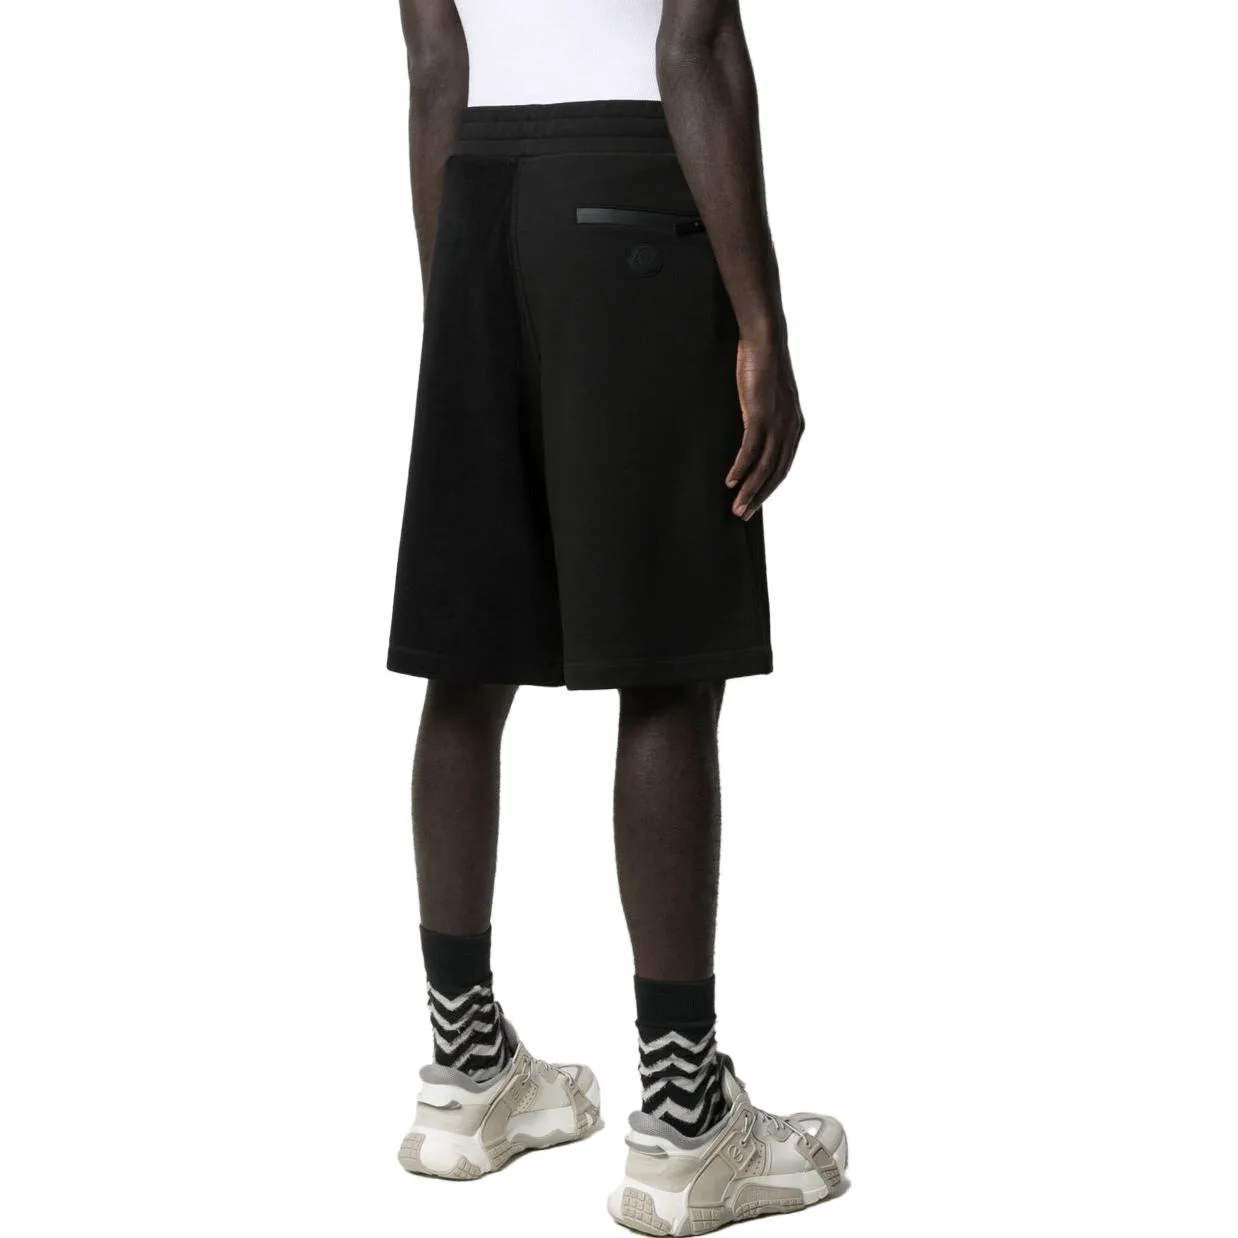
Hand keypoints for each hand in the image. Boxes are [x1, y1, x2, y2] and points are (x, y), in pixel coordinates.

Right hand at [726, 338, 804, 520]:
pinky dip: (741, 468)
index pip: (783, 467)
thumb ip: (765, 418)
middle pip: (776, 473)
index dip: (768, 488)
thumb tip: (752, 431)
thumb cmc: (763, 367)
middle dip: (759, 497)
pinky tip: (730, 482)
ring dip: (750, 490)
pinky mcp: (761, 416)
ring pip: (765, 467)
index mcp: (795, 427)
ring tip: (737, 508)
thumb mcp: (768, 398)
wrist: (766, 342)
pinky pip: (751, 450)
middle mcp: (791, 429)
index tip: (753, 504)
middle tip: (743, 515)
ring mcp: (777, 423)